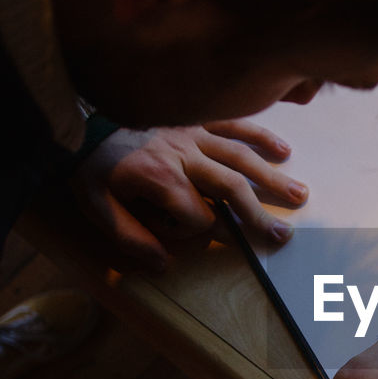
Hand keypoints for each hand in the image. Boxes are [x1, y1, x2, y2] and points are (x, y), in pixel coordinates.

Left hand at [71, 118, 306, 269]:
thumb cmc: (90, 165)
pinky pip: (232, 124)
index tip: (189, 234)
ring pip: (239, 157)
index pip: (197, 215)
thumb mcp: (96, 207)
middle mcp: (183, 155)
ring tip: (299, 195)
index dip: (198, 231)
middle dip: (258, 215)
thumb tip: (164, 264)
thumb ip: (130, 237)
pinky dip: (259, 136)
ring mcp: (191, 133)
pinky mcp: (194, 117)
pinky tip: (284, 150)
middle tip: (284, 235)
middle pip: (230, 188)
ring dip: (271, 178)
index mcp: (160, 178)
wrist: (78, 113)